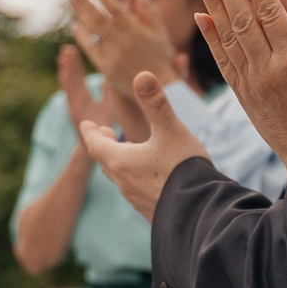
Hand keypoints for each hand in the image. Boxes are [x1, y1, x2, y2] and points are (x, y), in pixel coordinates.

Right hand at [55, 44, 108, 136]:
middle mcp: (77, 100)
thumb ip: (107, 90)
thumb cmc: (104, 126)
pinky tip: (64, 73)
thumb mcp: (108, 104)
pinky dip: (67, 84)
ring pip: (69, 85)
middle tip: (66, 47)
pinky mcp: (74, 112)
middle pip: (72, 78)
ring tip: (63, 56)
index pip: (79, 76)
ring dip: (66, 71)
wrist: (100, 147)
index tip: (72, 48)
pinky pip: (70, 96)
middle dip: (70, 63)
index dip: (76, 63)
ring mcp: (75, 106)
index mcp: (84, 96)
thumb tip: (110, 74)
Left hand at [68, 0, 180, 113]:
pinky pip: (90, 49)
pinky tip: (75, 26)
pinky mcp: (105, 67)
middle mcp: (121, 40)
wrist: (158, 89)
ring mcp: (112, 54)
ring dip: (79, 14)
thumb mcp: (160, 33)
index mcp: (135, 29)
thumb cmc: (161, 59)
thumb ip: (149, 11)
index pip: (113, 6)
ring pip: (91, 30)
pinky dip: (82, 37)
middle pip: (96, 15)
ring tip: (70, 0)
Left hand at [77, 70, 208, 220]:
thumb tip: (142, 74)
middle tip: (103, 134)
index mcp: (122, 161)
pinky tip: (149, 176)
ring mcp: (136, 200)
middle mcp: (124, 182)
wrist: (200, 212)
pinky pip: (135, 190)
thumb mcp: (171, 130)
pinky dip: (133, 176)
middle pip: (106, 161)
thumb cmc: (183, 169)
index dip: (90, 133)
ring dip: (118, 161)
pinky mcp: (151, 211)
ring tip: (125, 152)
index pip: (96, 145)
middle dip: (102, 145)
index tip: (85, 124)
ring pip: (120, 177)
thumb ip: (156, 103)